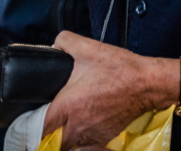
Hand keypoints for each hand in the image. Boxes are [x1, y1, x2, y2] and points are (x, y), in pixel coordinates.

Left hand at [44, 32, 161, 148]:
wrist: (148, 83)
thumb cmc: (119, 68)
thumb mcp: (86, 47)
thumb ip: (63, 41)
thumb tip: (54, 45)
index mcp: (69, 105)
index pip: (44, 127)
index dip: (35, 126)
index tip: (31, 121)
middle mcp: (80, 123)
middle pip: (58, 142)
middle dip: (51, 135)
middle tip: (48, 124)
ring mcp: (95, 132)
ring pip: (74, 144)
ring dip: (67, 138)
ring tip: (65, 126)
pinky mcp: (108, 135)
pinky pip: (90, 144)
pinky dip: (84, 139)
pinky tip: (83, 126)